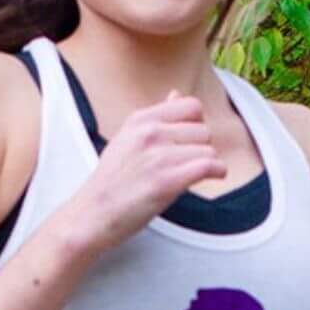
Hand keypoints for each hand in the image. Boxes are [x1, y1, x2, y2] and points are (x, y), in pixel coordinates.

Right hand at [74, 87, 229, 252]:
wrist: (92, 214)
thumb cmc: (110, 182)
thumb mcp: (127, 139)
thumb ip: (155, 117)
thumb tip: (176, 94)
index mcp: (140, 119)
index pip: (191, 106)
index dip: (197, 124)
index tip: (191, 141)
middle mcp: (150, 132)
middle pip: (203, 130)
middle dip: (201, 148)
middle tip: (189, 164)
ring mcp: (158, 156)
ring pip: (208, 149)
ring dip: (208, 163)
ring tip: (193, 175)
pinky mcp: (167, 181)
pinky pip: (209, 165)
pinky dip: (218, 172)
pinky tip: (214, 177)